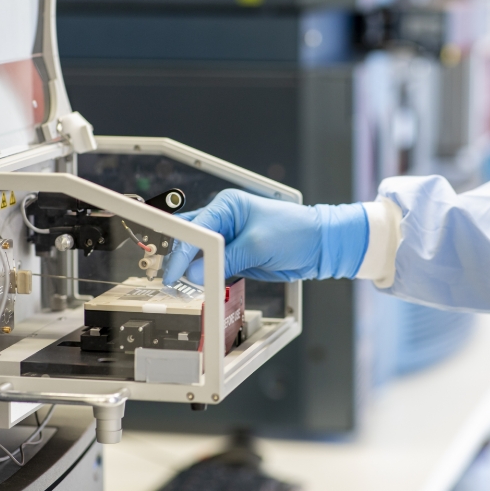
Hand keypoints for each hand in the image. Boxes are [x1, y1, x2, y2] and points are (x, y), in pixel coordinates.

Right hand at [163, 189, 368, 284]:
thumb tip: (195, 273)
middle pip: (190, 237)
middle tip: (170, 280)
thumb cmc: (295, 233)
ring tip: (180, 285)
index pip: (195, 227)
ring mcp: (228, 237)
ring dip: (189, 267)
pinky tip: (196, 284)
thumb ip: (226, 259)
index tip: (173, 272)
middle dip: (179, 258)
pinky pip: (211, 263)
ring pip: (198, 252)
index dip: (182, 251)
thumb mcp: (258, 246)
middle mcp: (224, 218)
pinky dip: (203, 274)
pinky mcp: (234, 253)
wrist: (319, 246)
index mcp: (227, 205)